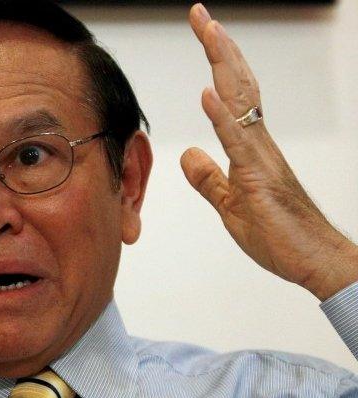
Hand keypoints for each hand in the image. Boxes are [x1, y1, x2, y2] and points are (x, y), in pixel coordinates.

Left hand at [180, 4, 357, 300]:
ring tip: (210, 31)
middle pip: (238, 85)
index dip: (218, 62)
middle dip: (219, 48)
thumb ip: (210, 180)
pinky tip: (208, 94)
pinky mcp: (261, 181)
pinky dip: (223, 117)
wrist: (317, 264)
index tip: (205, 31)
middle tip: (202, 14)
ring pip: (242, 102)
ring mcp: (262, 159)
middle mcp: (259, 144)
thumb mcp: (231, 206)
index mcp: (251, 148)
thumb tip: (189, 154)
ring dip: (223, 65)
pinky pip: (240, 143)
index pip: (231, 94)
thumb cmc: (281, 237)